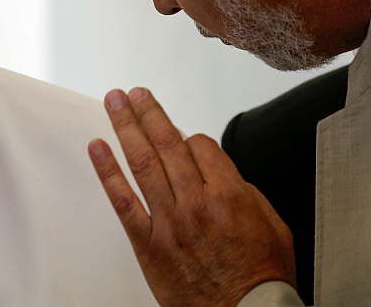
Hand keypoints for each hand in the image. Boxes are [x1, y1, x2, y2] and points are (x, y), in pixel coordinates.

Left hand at [89, 87, 295, 306]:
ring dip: (126, 127)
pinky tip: (97, 148)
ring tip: (114, 102)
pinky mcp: (148, 243)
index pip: (200, 144)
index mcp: (230, 195)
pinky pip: (123, 201)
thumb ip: (245, 191)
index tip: (180, 134)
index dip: (189, 135)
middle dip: (148, 112)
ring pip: (142, 162)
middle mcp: (197, 203)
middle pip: (167, 143)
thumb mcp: (274, 226)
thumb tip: (220, 170)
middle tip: (134, 93)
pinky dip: (107, 171)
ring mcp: (169, 222)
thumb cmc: (260, 278)